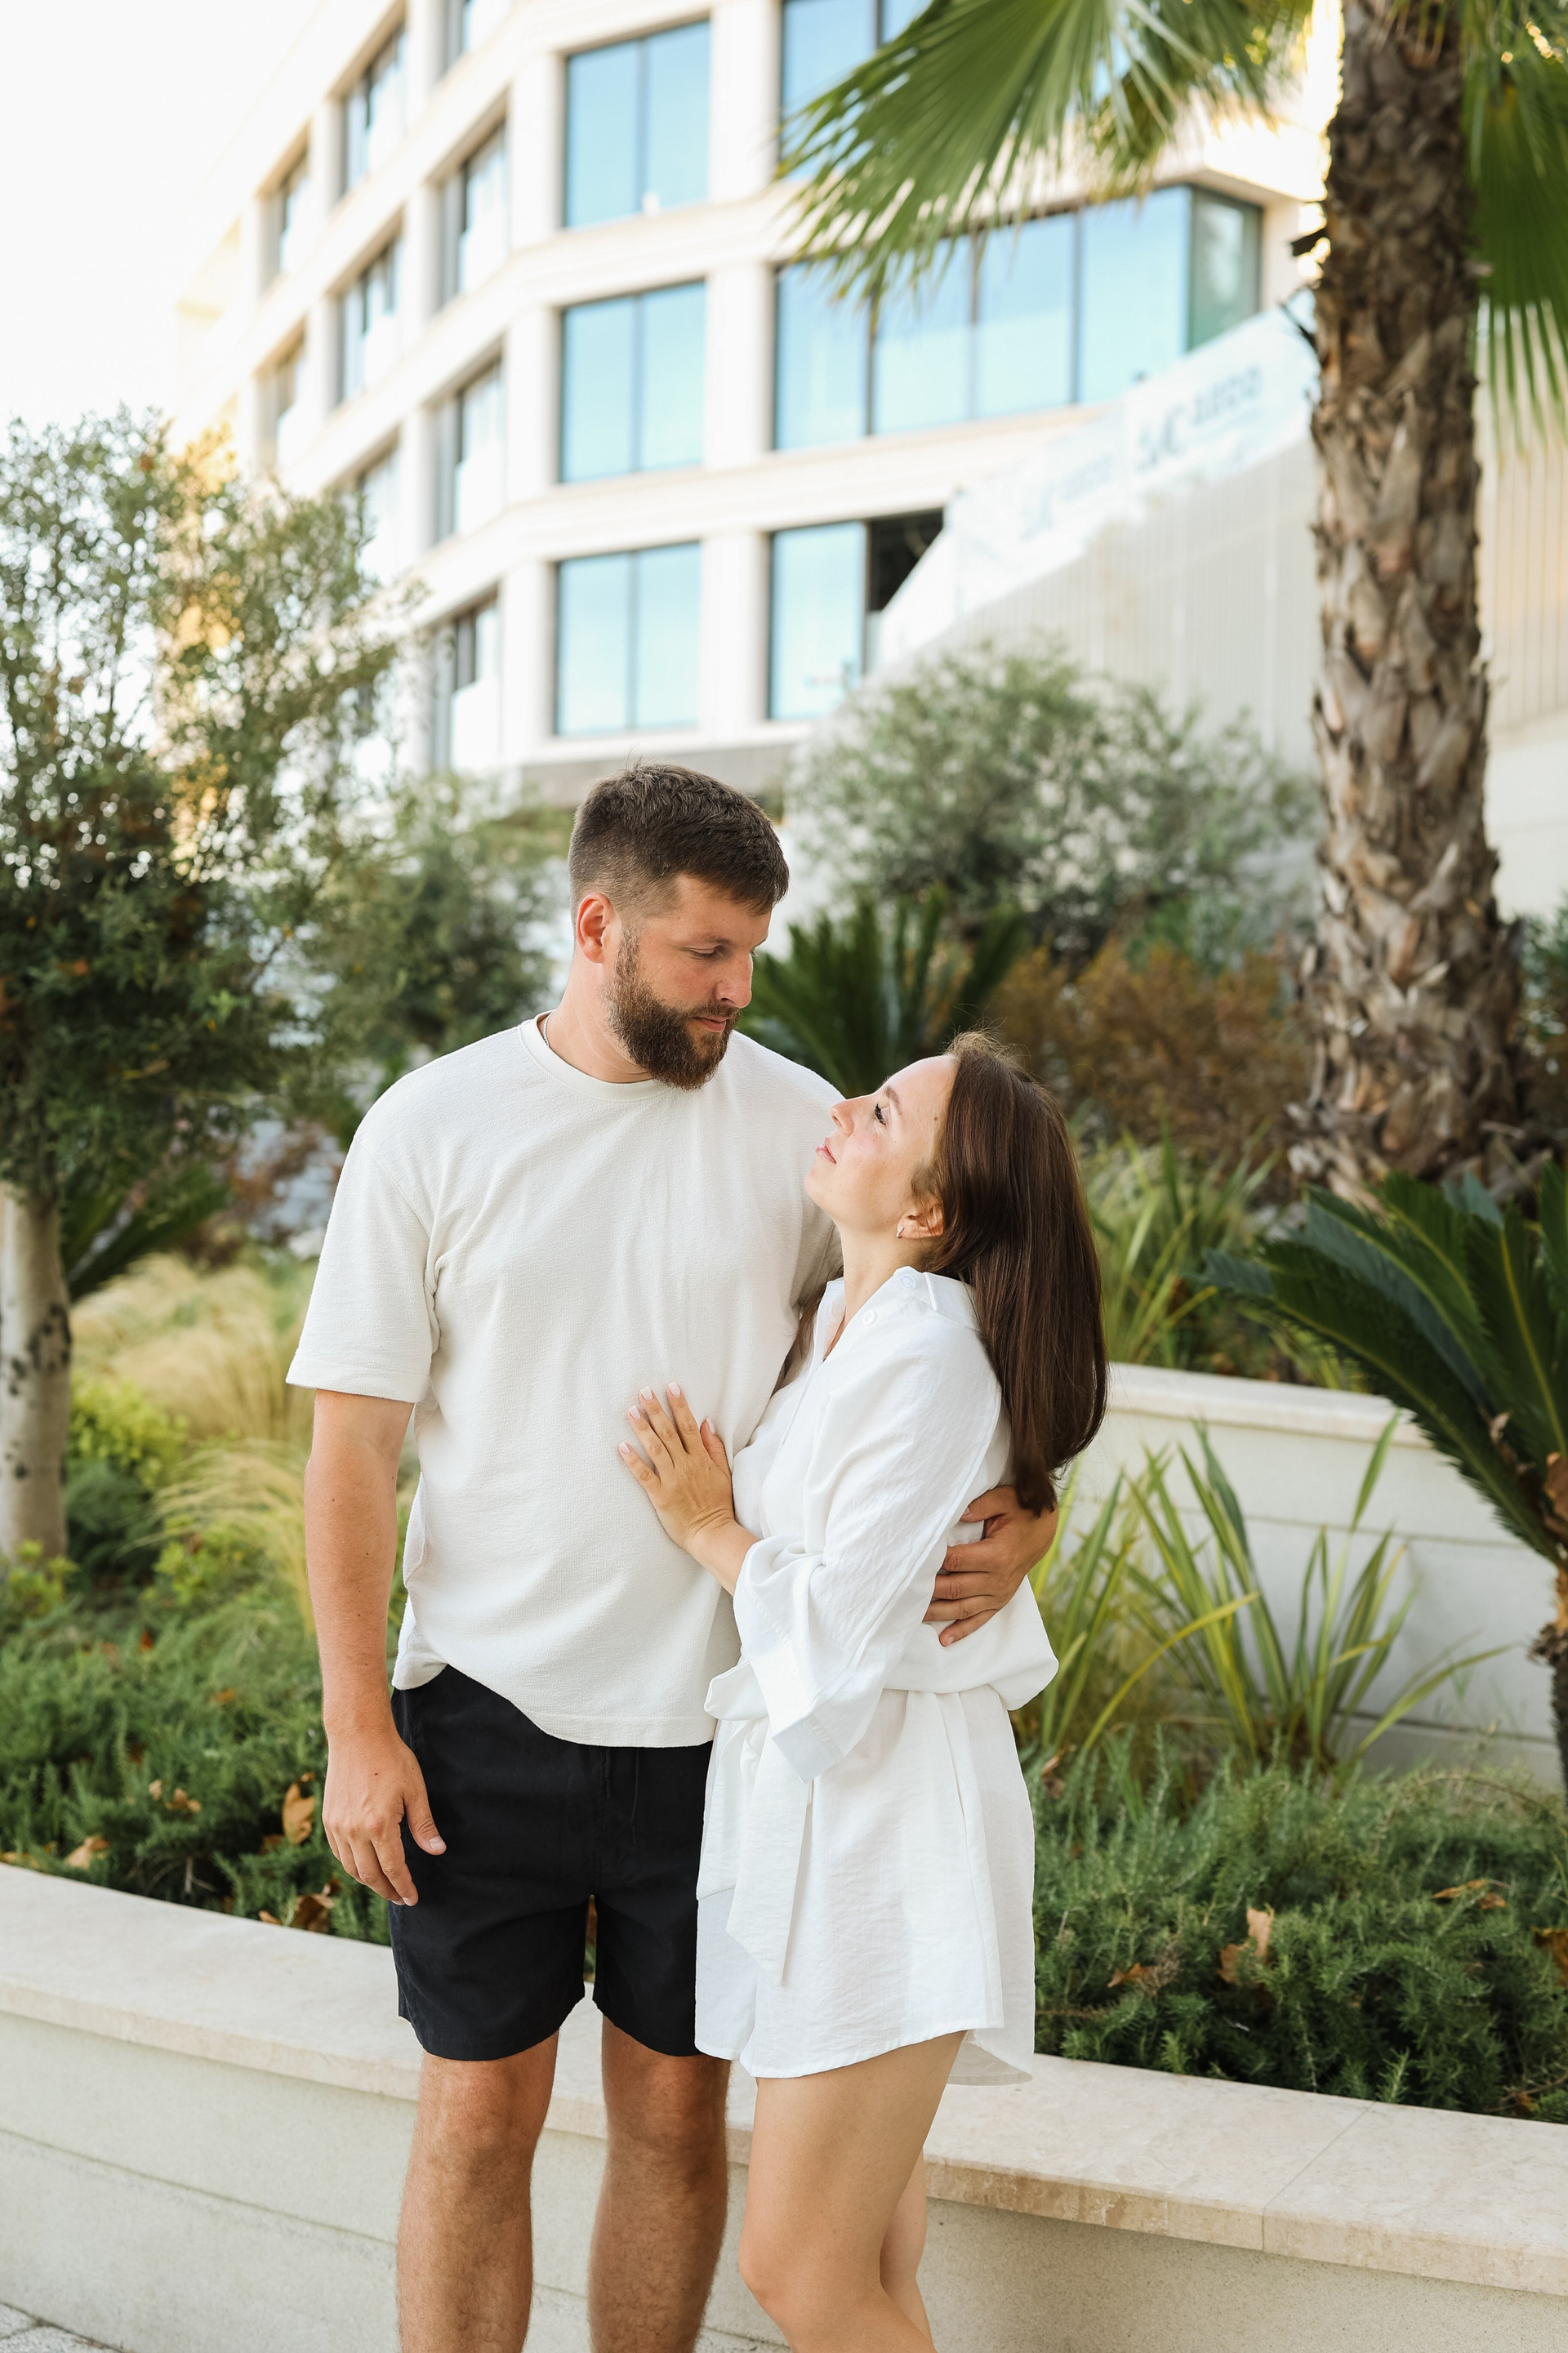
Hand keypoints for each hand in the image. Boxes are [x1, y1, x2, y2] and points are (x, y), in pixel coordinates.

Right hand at [322, 1714, 444, 1905]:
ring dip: (368, 1881)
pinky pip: (339, 1854)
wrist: (358, 1736)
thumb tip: (436, 1851)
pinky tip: (365, 1865)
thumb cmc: (391, 1760)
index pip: (393, 1869)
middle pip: (370, 1875)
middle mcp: (355, 1831)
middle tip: (400, 1897)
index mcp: (379, 1825)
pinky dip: (352, 1865)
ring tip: (385, 1885)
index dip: (404, 1888)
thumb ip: (424, 1825)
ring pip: (352, 1868)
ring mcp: (338, 1826)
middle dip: (387, 1890)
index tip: (412, 1899)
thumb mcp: (415, 1790)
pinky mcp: (329, 1820)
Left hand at [620, 1385, 750, 1586]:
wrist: (712, 1533)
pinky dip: (633, 1461)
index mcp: (701, 1459)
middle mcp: (686, 1466)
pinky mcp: (660, 1496)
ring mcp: (672, 1480)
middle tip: (644, 1391)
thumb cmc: (718, 1504)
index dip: (679, 1405)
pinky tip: (622, 1447)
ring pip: (655, 1449)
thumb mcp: (724, 1473)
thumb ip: (715, 1447)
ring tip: (631, 1411)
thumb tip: (707, 1422)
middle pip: (668, 1432)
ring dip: (642, 1429)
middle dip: (656, 1410)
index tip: (671, 1387)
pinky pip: (644, 1475)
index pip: (688, 1426)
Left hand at [924, 1486, 1058, 1646]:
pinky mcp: (999, 1601)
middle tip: (902, 1590)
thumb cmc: (1021, 1513)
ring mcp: (999, 1594)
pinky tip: (944, 1640)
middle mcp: (998, 1579)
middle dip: (927, 1590)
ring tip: (912, 1615)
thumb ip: (980, 1504)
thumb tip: (957, 1512)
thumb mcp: (1005, 1499)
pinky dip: (961, 1631)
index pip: (957, 1561)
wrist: (1043, 1531)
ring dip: (937, 1613)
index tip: (912, 1559)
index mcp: (998, 1555)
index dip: (934, 1560)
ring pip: (962, 1608)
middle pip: (955, 1588)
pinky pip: (979, 1620)